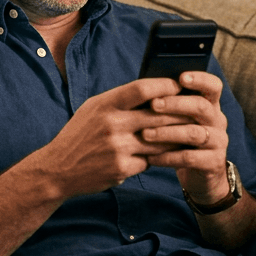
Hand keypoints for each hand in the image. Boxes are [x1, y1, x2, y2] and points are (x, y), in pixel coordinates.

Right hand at [31, 77, 192, 198]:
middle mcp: (111, 124)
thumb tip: (155, 89)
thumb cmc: (80, 134)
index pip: (142, 88)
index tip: (179, 85)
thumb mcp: (93, 109)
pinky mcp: (122, 169)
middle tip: (197, 110)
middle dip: (180, 113)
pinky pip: (150, 160)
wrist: (58, 169)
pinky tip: (166, 154)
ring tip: (190, 132)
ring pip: (160, 140)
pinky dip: (158, 157)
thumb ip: (120, 100)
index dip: (165, 86)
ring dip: (176, 137)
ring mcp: (117, 148)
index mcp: (104, 105)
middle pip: (157, 115)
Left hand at [141, 71, 230, 204]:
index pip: (213, 86)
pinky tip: (150, 157)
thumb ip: (170, 104)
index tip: (181, 77)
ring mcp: (218, 142)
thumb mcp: (179, 120)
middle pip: (201, 106)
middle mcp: (218, 121)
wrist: (200, 175)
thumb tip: (145, 87)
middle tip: (153, 104)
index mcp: (210, 105)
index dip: (200, 79)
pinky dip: (167, 157)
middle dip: (175, 104)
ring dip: (167, 132)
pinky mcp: (213, 163)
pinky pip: (189, 158)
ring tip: (144, 134)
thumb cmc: (181, 140)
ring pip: (194, 133)